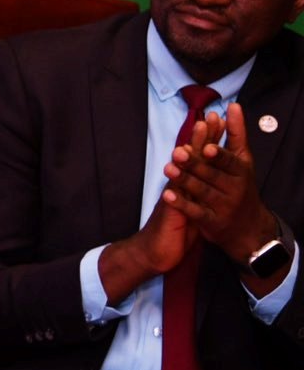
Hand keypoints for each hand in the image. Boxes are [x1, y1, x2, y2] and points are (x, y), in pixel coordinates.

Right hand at [98, 118, 209, 300]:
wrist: (154, 252)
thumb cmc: (174, 232)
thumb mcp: (191, 209)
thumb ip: (196, 193)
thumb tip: (205, 179)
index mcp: (187, 185)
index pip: (199, 157)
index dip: (208, 140)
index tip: (216, 121)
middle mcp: (178, 185)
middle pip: (191, 157)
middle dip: (200, 138)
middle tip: (206, 117)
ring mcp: (173, 195)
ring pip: (182, 169)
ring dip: (188, 151)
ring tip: (193, 134)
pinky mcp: (171, 209)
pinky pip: (175, 193)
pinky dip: (177, 182)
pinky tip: (178, 167)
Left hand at [173, 103, 284, 275]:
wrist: (249, 227)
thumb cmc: (241, 184)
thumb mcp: (243, 159)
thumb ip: (236, 133)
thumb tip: (233, 105)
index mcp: (241, 171)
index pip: (229, 161)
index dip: (219, 155)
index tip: (207, 147)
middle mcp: (233, 188)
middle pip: (212, 175)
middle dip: (195, 164)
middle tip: (177, 152)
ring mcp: (222, 206)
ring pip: (202, 192)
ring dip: (184, 180)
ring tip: (167, 168)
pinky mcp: (211, 221)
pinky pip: (195, 212)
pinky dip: (181, 204)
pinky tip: (166, 194)